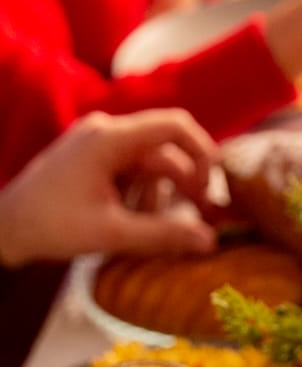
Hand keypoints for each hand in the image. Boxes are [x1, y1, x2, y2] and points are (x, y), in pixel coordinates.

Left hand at [0, 110, 218, 267]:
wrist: (7, 228)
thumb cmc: (51, 226)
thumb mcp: (111, 234)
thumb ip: (164, 235)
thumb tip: (210, 241)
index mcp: (110, 138)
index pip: (174, 125)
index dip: (204, 151)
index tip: (215, 186)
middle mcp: (106, 131)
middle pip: (166, 152)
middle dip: (185, 185)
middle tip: (199, 219)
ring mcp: (98, 143)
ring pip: (151, 165)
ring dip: (160, 196)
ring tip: (150, 228)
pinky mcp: (94, 158)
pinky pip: (133, 170)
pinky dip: (142, 195)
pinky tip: (132, 221)